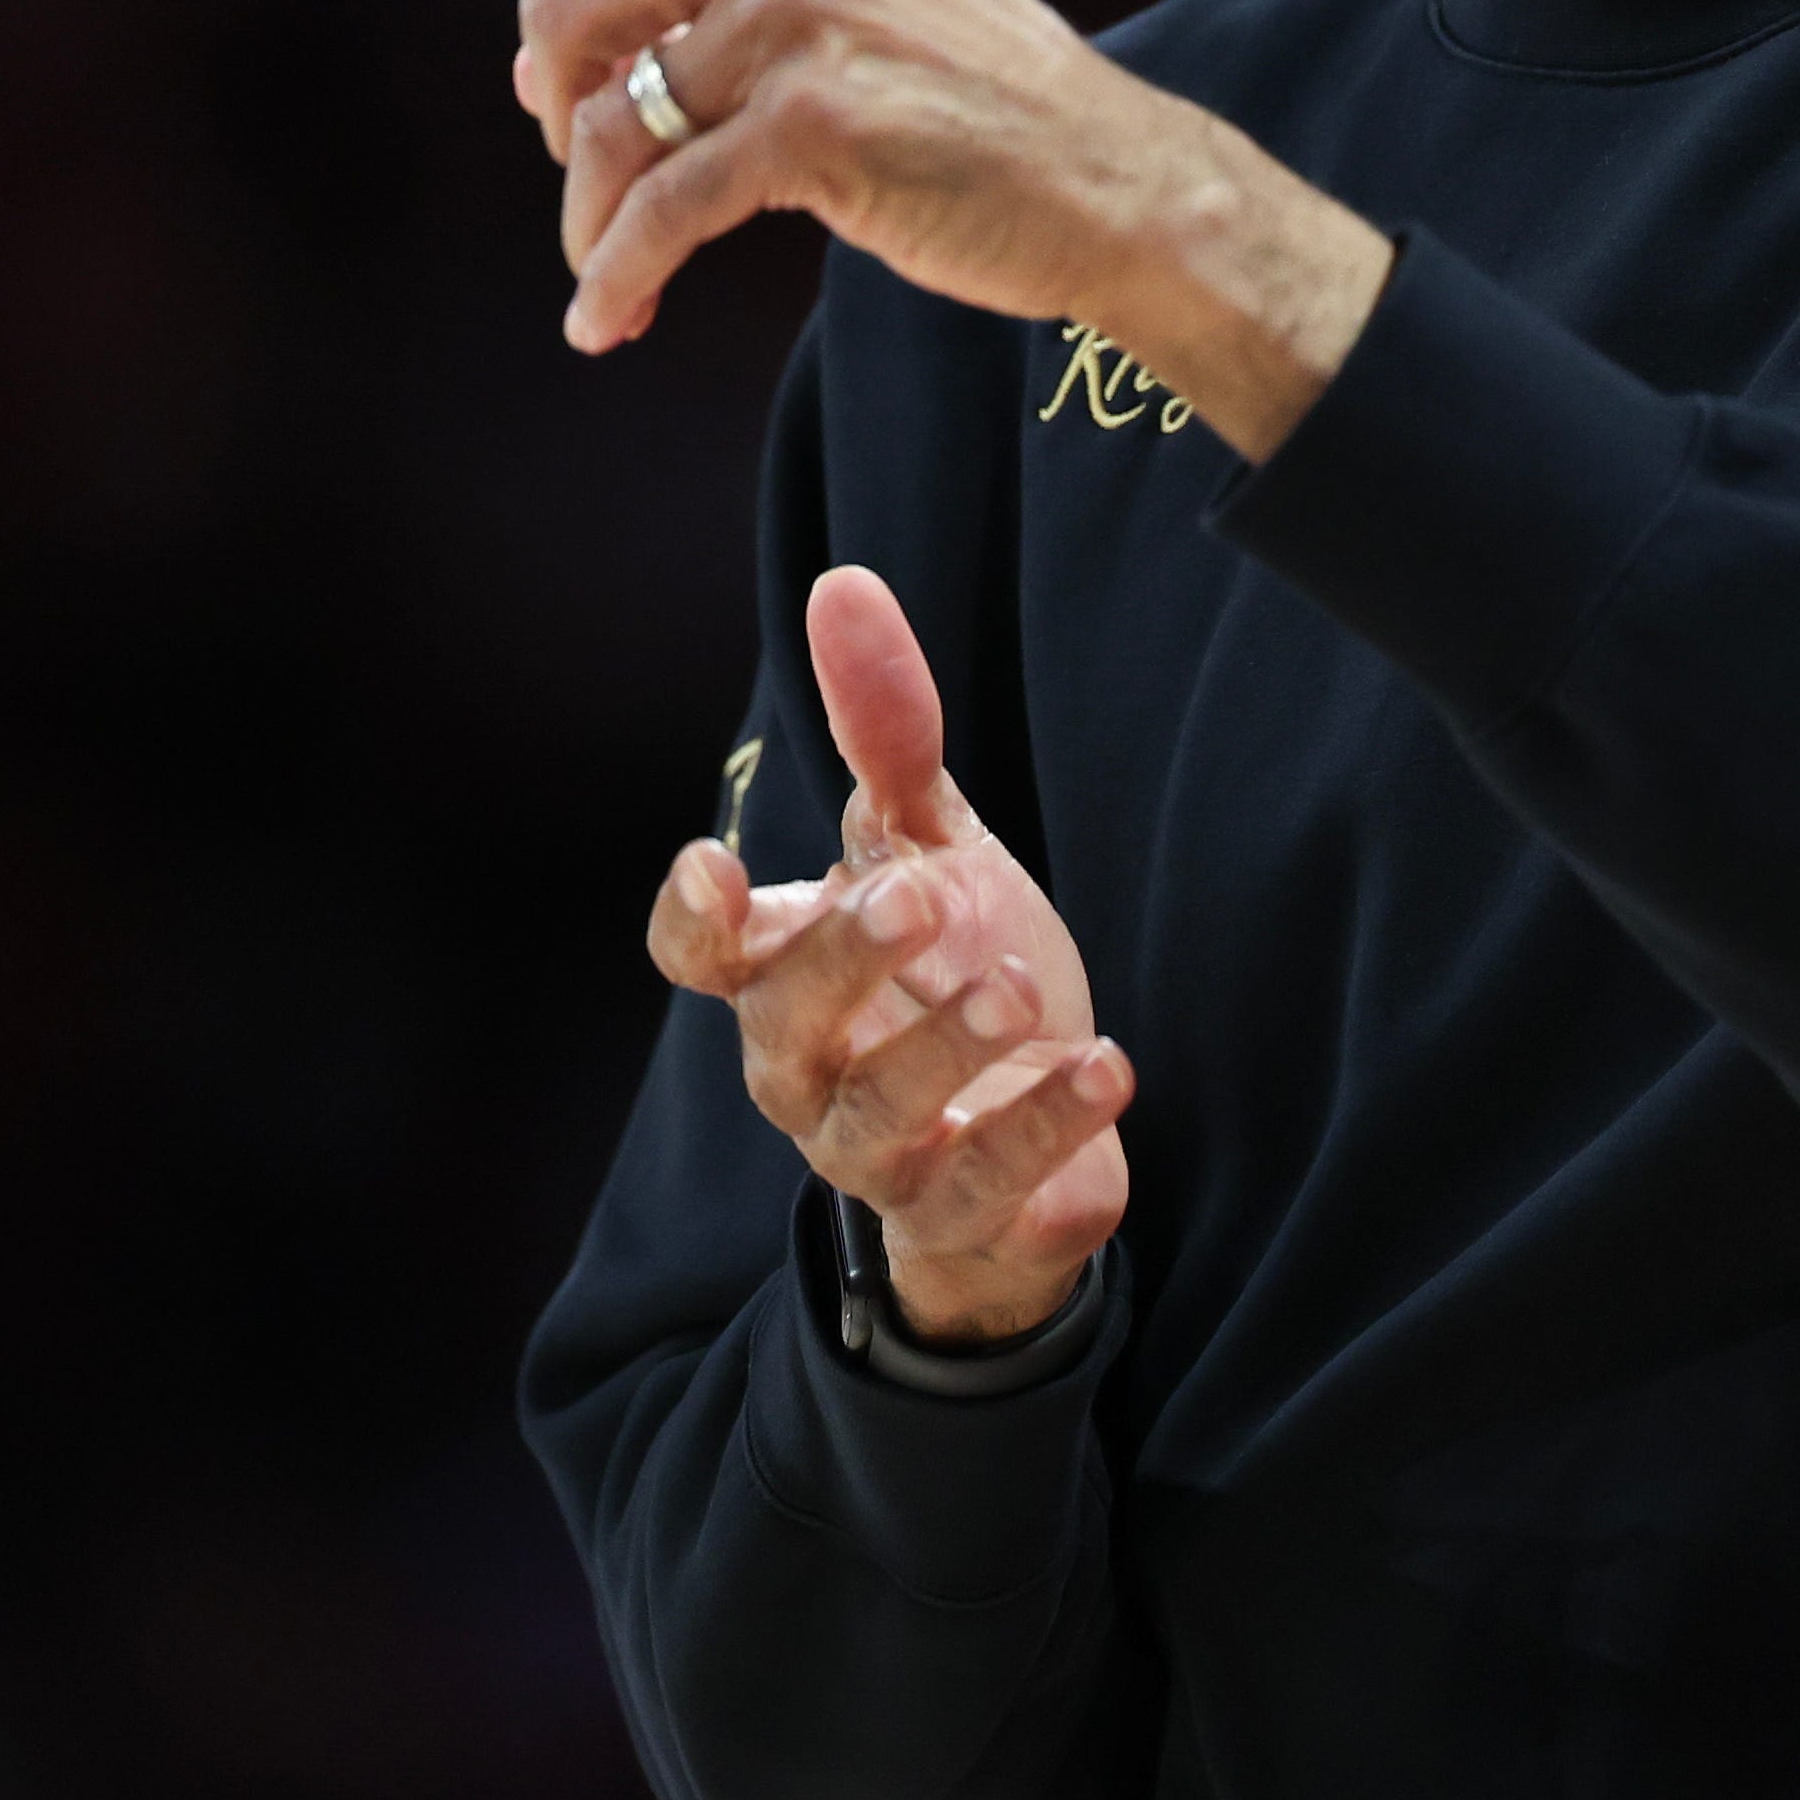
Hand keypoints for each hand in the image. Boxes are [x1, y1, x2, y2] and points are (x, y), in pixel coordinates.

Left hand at [437, 0, 1390, 457]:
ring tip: (610, 276)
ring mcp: (804, 13)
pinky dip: (619, 279)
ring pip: (608, 129)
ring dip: (594, 224)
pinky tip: (608, 324)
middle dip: (562, 119)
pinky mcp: (811, 120)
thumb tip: (539, 83)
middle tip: (589, 186)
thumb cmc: (976, 103)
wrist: (1113, 184)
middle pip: (572, 11)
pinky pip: (659, 211)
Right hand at [650, 564, 1129, 1347]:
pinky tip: (1107, 1066)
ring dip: (944, 1051)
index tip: (715, 863)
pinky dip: (1042, 1131)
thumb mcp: (932, 844)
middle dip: (843, 962)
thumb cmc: (955, 970)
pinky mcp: (962, 1215)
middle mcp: (808, 1069)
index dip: (693, 918)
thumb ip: (888, 734)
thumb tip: (846, 584)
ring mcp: (878, 1155)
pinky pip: (984, 1188)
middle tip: (917, 896)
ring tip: (1020, 988)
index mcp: (783, 974)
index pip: (697, 955)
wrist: (1038, 1129)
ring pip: (878, 1120)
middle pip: (783, 1028)